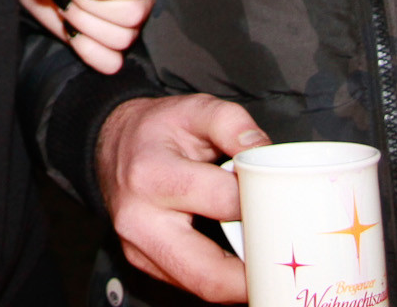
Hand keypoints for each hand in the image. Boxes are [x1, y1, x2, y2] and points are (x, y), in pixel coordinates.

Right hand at [98, 94, 269, 302]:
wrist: (111, 144)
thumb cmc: (156, 129)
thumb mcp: (193, 109)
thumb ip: (233, 123)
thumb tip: (265, 153)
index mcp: (152, 175)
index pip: (222, 201)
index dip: (259, 202)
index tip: (281, 201)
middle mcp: (140, 219)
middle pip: (207, 272)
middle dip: (254, 276)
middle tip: (285, 264)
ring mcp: (139, 247)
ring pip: (200, 287)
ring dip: (240, 284)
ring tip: (268, 265)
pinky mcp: (143, 262)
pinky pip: (190, 283)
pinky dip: (221, 278)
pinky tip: (240, 263)